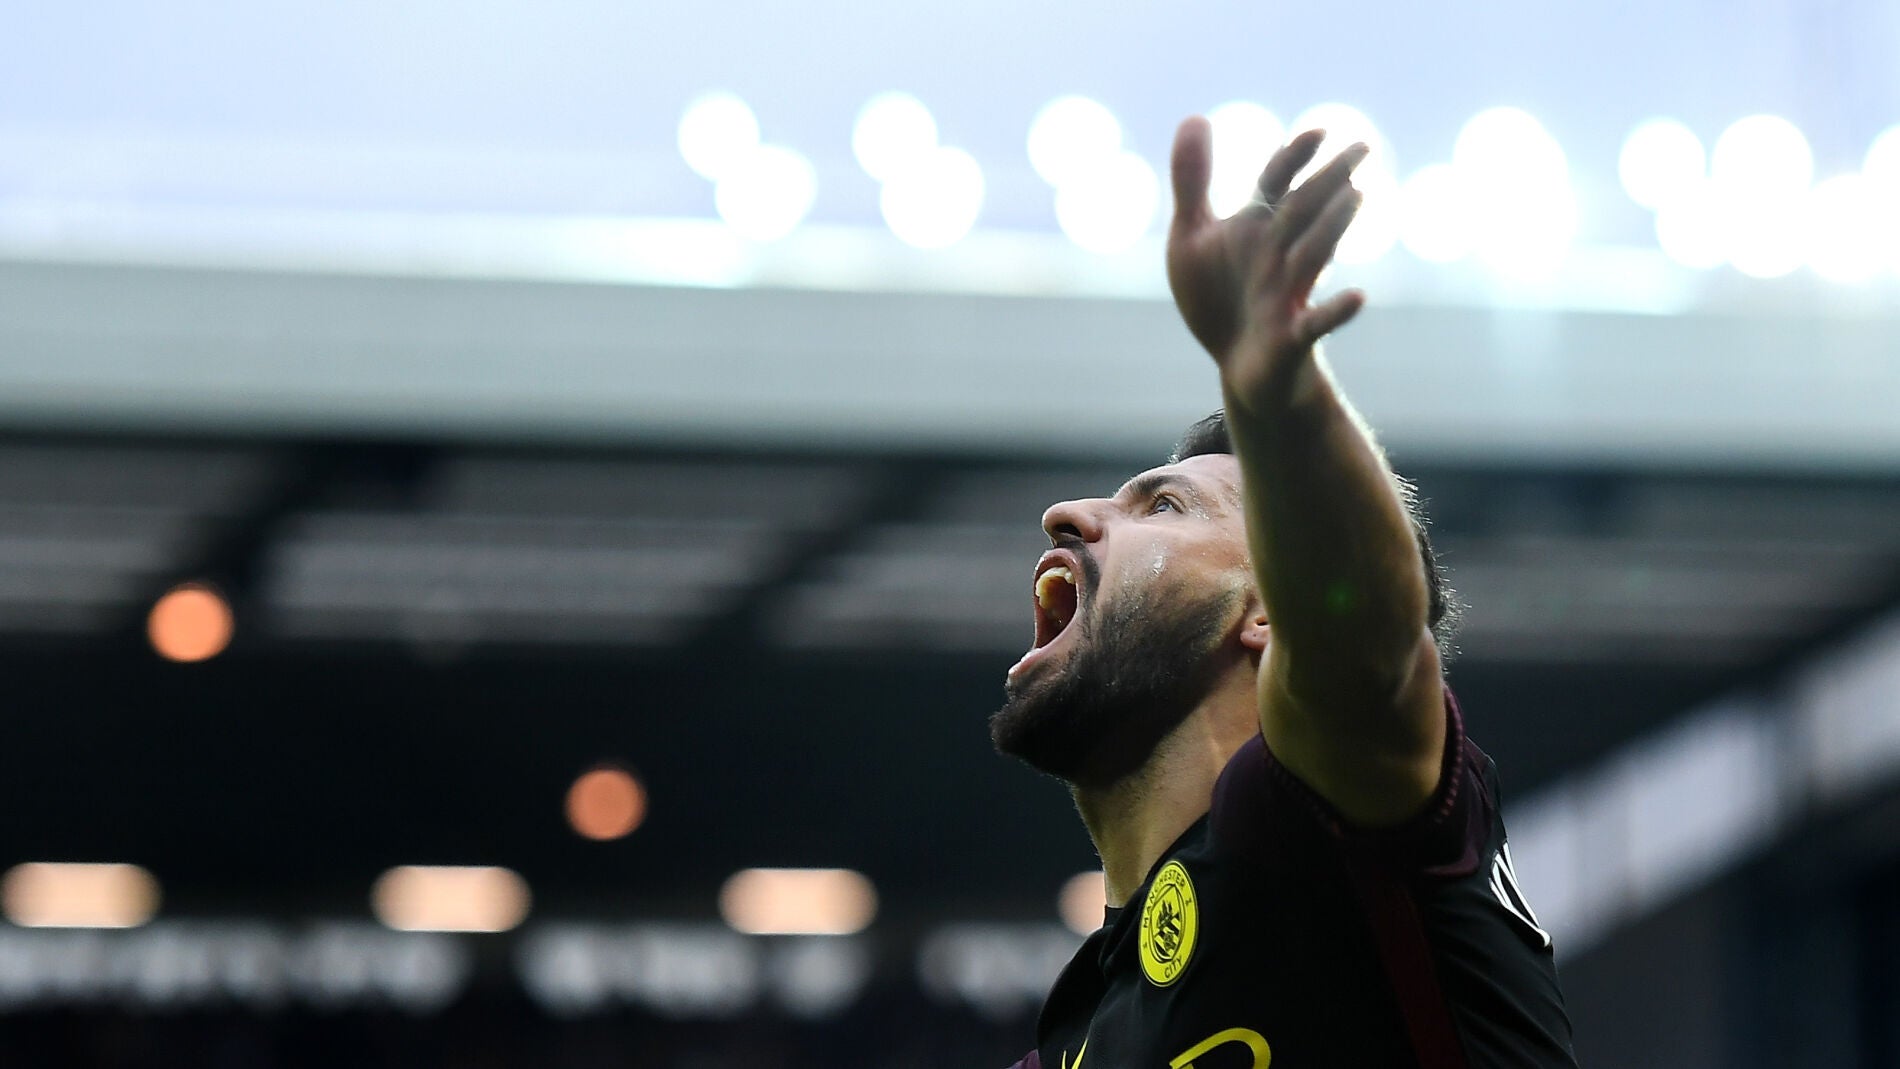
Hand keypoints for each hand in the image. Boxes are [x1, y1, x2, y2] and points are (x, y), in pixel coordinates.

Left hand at [1166, 120, 1368, 403]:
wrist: (1237, 366)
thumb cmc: (1218, 298)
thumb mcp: (1191, 239)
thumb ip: (1192, 182)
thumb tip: (1194, 115)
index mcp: (1256, 227)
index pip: (1277, 183)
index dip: (1294, 158)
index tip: (1318, 131)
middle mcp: (1278, 254)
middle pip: (1304, 211)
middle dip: (1329, 179)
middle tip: (1363, 147)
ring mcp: (1287, 294)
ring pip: (1313, 256)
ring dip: (1332, 227)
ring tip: (1356, 196)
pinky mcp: (1292, 336)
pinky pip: (1317, 323)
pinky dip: (1336, 311)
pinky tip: (1358, 297)